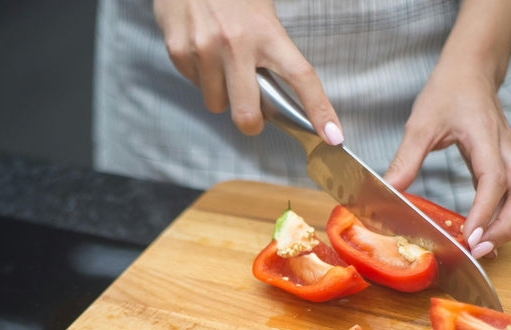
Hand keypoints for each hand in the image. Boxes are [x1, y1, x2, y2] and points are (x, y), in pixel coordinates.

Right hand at [153, 0, 343, 144]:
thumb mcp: (261, 13)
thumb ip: (270, 55)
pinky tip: (202, 49)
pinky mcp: (178, 51)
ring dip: (222, 93)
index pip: (301, 77)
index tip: (332, 136)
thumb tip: (272, 102)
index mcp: (266, 32)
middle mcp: (235, 43)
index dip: (319, 110)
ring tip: (221, 62)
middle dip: (251, 122)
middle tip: (253, 113)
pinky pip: (193, 84)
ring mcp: (204, 49)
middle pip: (247, 113)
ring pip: (216, 104)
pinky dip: (200, 76)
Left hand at [383, 65, 510, 258]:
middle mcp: (505, 148)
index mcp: (485, 136)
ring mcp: (509, 156)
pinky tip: (482, 232)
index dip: (485, 210)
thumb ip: (406, 159)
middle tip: (479, 250)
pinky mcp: (505, 162)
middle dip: (506, 227)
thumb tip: (388, 192)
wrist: (471, 69)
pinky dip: (503, 215)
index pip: (494, 178)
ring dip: (509, 224)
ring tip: (482, 247)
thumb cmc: (448, 90)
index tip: (470, 236)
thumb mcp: (421, 123)